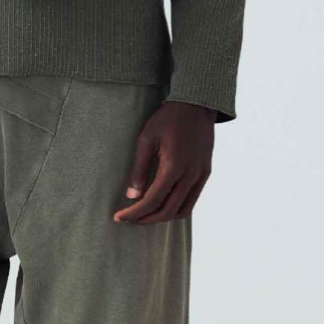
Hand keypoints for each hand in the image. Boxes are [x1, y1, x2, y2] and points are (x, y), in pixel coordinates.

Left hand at [113, 100, 213, 223]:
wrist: (196, 105)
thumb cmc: (167, 119)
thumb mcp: (146, 139)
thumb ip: (139, 169)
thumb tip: (131, 196)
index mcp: (174, 166)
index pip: (152, 201)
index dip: (134, 213)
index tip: (119, 217)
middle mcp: (191, 175)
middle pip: (167, 211)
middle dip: (146, 219)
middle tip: (129, 219)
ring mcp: (201, 175)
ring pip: (182, 211)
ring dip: (162, 217)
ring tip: (144, 214)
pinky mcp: (205, 173)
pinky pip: (192, 200)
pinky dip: (176, 208)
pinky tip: (162, 203)